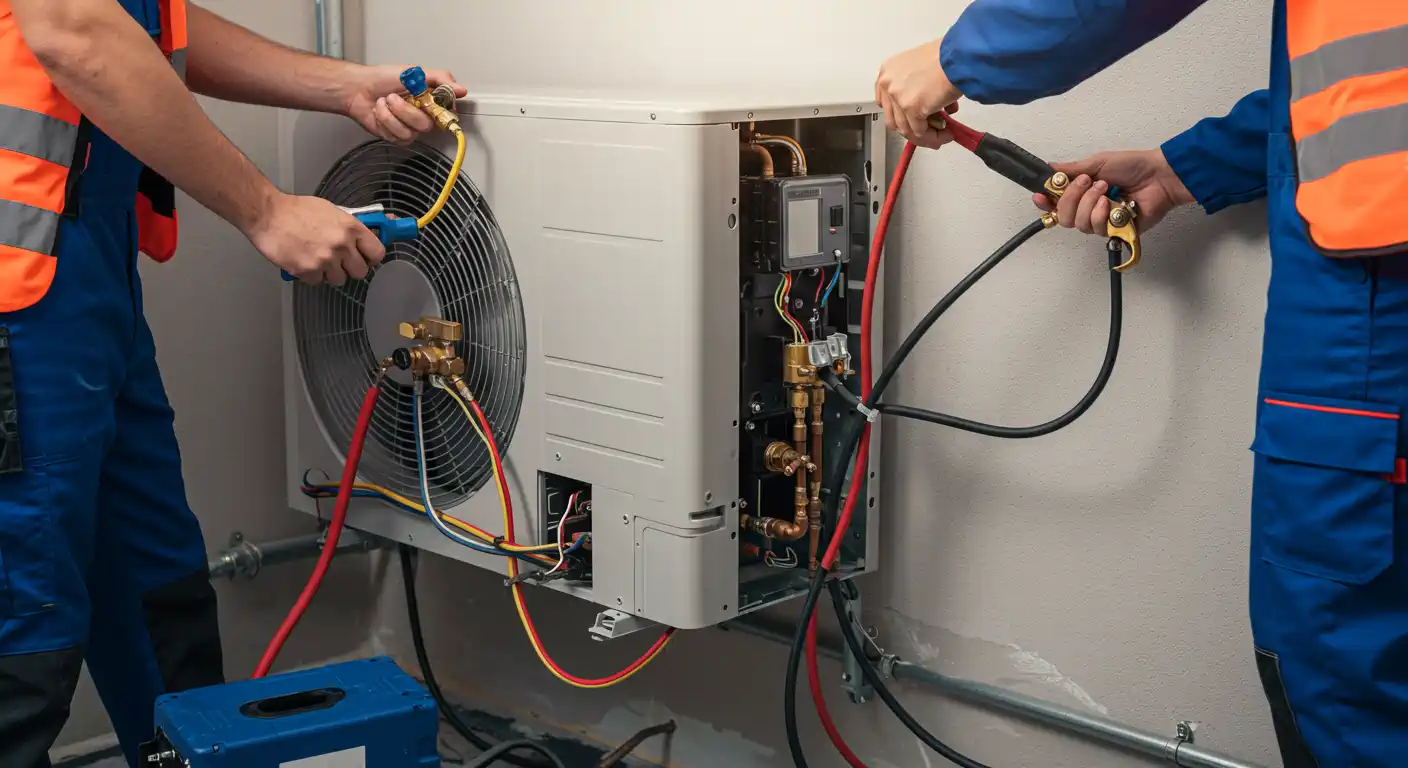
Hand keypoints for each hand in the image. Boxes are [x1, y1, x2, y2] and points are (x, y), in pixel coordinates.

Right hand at [246, 193, 385, 284]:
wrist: (268, 215)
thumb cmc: (298, 210)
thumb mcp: (332, 210)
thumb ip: (353, 224)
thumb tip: (383, 223)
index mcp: (351, 228)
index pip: (377, 253)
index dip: (372, 257)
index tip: (366, 257)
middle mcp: (341, 245)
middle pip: (360, 272)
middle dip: (350, 268)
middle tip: (339, 260)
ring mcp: (325, 260)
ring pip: (340, 280)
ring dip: (330, 273)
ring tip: (318, 258)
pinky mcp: (308, 271)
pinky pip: (318, 281)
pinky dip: (312, 275)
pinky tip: (304, 260)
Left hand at [343, 64, 467, 144]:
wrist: (358, 88)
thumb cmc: (383, 78)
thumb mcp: (414, 72)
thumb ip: (440, 79)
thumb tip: (461, 90)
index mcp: (431, 101)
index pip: (447, 113)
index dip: (439, 112)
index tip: (426, 103)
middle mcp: (423, 116)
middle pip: (426, 125)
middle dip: (405, 110)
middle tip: (392, 97)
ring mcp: (410, 128)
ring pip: (410, 133)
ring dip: (391, 115)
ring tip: (383, 103)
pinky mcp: (396, 137)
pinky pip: (396, 137)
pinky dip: (384, 121)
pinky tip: (379, 112)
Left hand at [876, 39, 962, 148]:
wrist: (958, 56)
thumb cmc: (946, 57)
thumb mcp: (920, 68)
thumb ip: (914, 87)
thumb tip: (924, 108)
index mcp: (888, 72)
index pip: (886, 104)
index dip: (902, 115)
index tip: (914, 120)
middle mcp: (888, 84)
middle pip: (894, 119)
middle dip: (913, 129)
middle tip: (930, 130)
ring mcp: (898, 97)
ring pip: (906, 129)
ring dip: (926, 136)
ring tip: (943, 134)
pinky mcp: (911, 108)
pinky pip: (920, 132)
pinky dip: (934, 137)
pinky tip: (947, 133)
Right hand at [1032, 150, 1194, 235]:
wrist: (1158, 176)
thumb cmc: (1133, 167)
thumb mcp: (1097, 162)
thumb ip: (1072, 169)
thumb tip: (1049, 168)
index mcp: (1082, 192)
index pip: (1054, 204)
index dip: (1045, 203)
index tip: (1041, 195)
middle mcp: (1088, 208)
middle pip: (1063, 217)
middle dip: (1072, 198)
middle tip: (1089, 183)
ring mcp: (1101, 221)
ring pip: (1079, 224)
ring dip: (1090, 204)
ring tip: (1107, 190)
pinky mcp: (1114, 232)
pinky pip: (1097, 229)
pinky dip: (1103, 214)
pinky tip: (1114, 204)